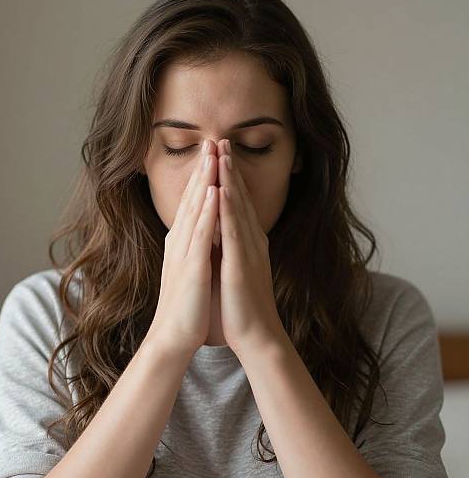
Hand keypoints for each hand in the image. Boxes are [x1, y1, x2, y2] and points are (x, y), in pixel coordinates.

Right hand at [146, 139, 218, 354]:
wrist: (173, 336)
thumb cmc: (185, 305)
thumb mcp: (189, 269)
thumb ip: (194, 248)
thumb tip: (202, 232)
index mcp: (182, 243)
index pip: (192, 204)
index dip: (202, 177)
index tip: (212, 155)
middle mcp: (179, 242)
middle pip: (192, 198)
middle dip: (203, 168)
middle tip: (212, 141)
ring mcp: (184, 252)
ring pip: (195, 209)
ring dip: (205, 180)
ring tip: (213, 154)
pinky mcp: (191, 266)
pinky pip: (200, 234)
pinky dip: (207, 211)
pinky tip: (213, 191)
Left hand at [215, 138, 285, 354]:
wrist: (257, 336)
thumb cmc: (243, 306)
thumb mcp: (238, 269)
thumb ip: (232, 249)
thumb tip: (220, 232)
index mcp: (249, 243)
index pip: (239, 204)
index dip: (231, 177)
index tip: (221, 154)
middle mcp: (252, 242)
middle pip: (240, 198)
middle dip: (229, 168)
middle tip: (221, 140)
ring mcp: (248, 252)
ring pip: (238, 209)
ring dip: (230, 179)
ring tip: (221, 153)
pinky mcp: (241, 265)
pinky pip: (234, 232)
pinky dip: (229, 208)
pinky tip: (223, 189)